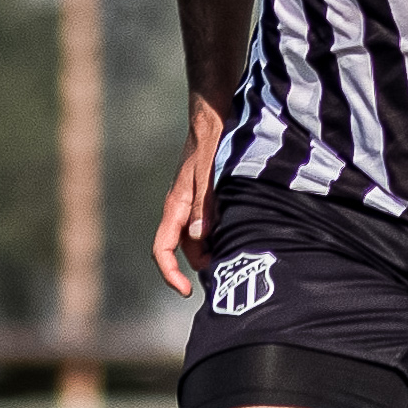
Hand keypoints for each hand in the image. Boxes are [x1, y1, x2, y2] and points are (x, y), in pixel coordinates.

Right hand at [152, 98, 227, 296]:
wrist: (215, 115)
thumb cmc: (211, 141)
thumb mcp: (210, 172)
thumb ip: (204, 203)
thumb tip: (199, 237)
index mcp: (176, 206)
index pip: (163, 249)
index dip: (171, 274)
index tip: (187, 291)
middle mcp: (181, 208)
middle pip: (185, 249)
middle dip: (202, 265)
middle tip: (230, 270)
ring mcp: (193, 203)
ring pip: (199, 238)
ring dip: (215, 249)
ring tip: (241, 253)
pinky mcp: (206, 197)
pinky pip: (210, 224)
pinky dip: (222, 233)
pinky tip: (244, 232)